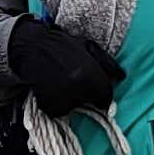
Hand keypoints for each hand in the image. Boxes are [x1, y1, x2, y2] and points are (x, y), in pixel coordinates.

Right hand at [4, 20, 121, 116]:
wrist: (31, 46)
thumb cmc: (62, 44)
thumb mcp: (88, 46)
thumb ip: (107, 63)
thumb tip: (121, 76)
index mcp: (90, 73)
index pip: (105, 95)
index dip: (103, 95)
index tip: (98, 95)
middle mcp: (77, 87)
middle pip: (89, 101)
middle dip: (86, 94)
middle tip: (76, 83)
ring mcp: (62, 97)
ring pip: (73, 107)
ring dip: (70, 99)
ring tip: (62, 83)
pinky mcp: (48, 104)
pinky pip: (58, 110)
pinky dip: (56, 103)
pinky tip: (51, 88)